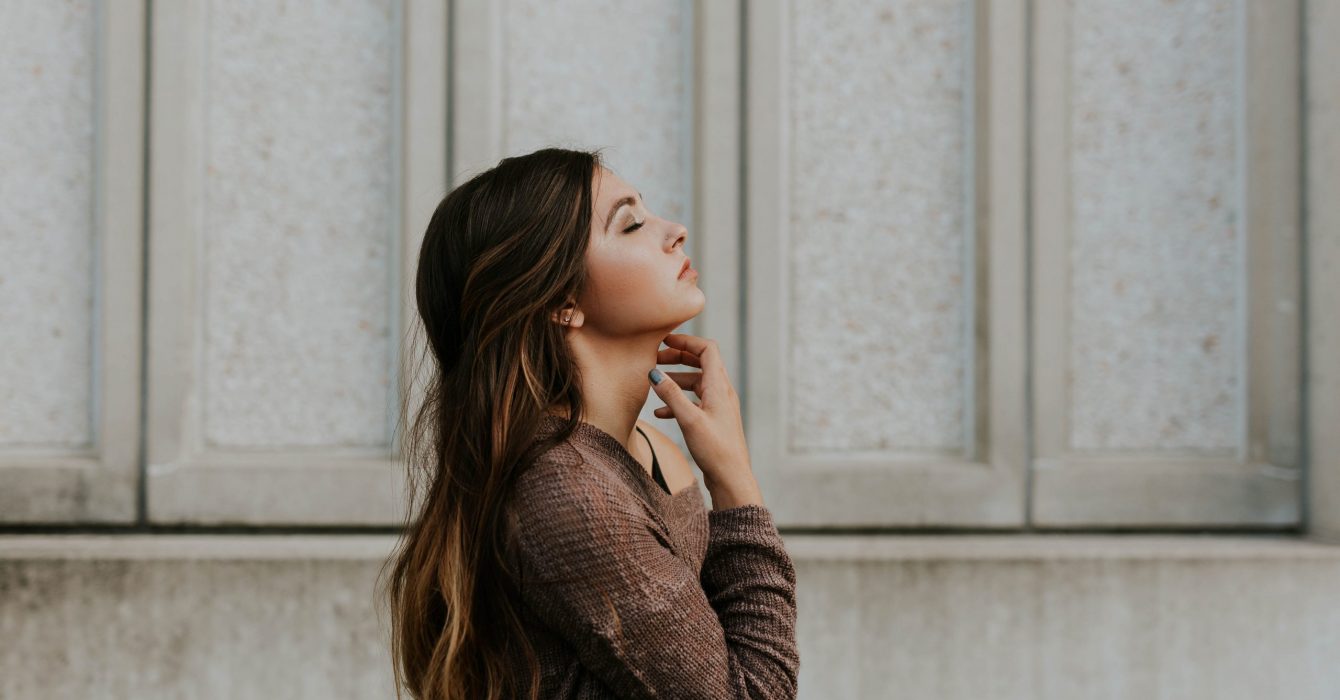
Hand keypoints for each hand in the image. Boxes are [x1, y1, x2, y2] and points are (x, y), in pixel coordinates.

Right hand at [648, 334, 760, 507]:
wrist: (731, 478)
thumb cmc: (715, 449)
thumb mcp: (689, 419)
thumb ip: (671, 395)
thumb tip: (654, 373)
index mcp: (719, 386)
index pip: (707, 350)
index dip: (686, 341)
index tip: (664, 340)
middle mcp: (722, 392)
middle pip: (701, 363)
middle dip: (678, 358)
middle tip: (655, 359)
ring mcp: (719, 406)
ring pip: (696, 383)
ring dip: (676, 379)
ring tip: (654, 383)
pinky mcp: (714, 420)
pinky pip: (695, 402)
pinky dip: (678, 401)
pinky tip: (660, 413)